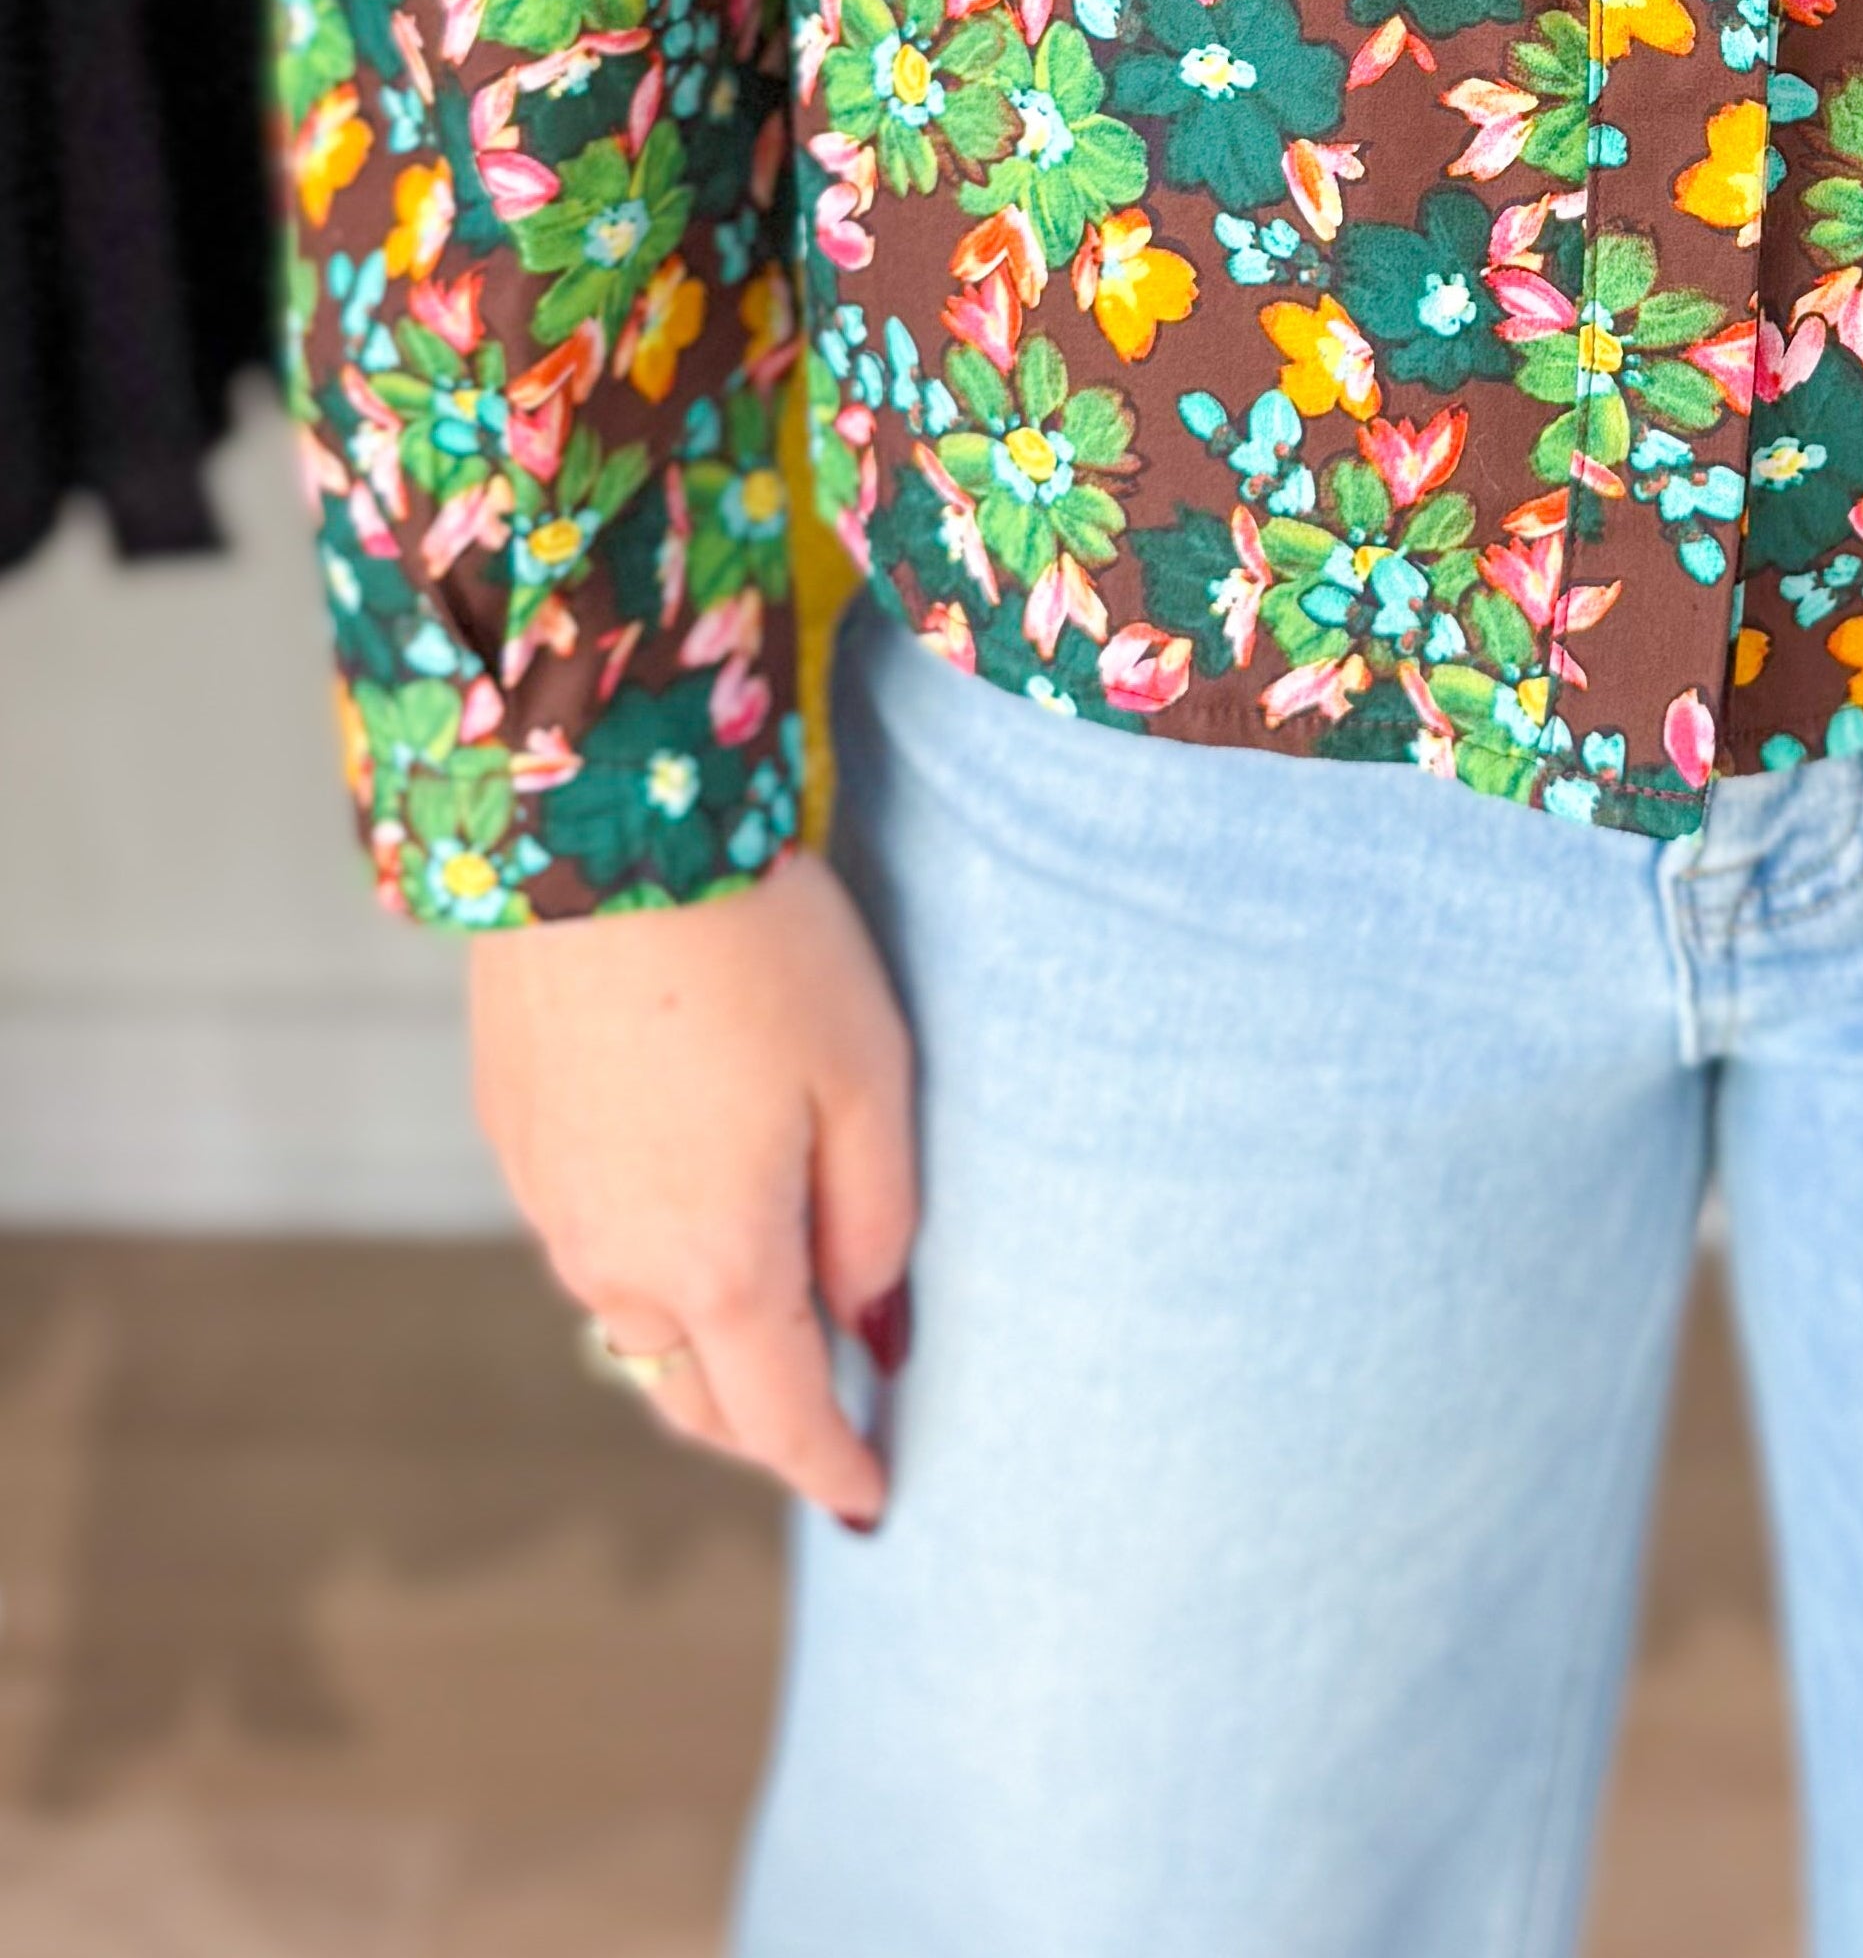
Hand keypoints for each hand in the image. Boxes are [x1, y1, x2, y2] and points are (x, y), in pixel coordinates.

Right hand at [466, 844, 916, 1526]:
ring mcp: (552, 1205)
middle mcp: (618, 1263)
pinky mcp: (516, 1137)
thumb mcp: (869, 1078)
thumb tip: (866, 1316)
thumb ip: (875, 1219)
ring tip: (768, 1305)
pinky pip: (590, 1237)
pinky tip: (685, 1194)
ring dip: (700, 1337)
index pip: (781, 1419)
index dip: (833, 1468)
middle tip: (826, 1412)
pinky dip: (645, 1253)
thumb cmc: (761, 950)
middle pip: (694, 1394)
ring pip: (633, 1320)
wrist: (596, 834)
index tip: (872, 1500)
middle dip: (762, 1422)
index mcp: (720, 1266)